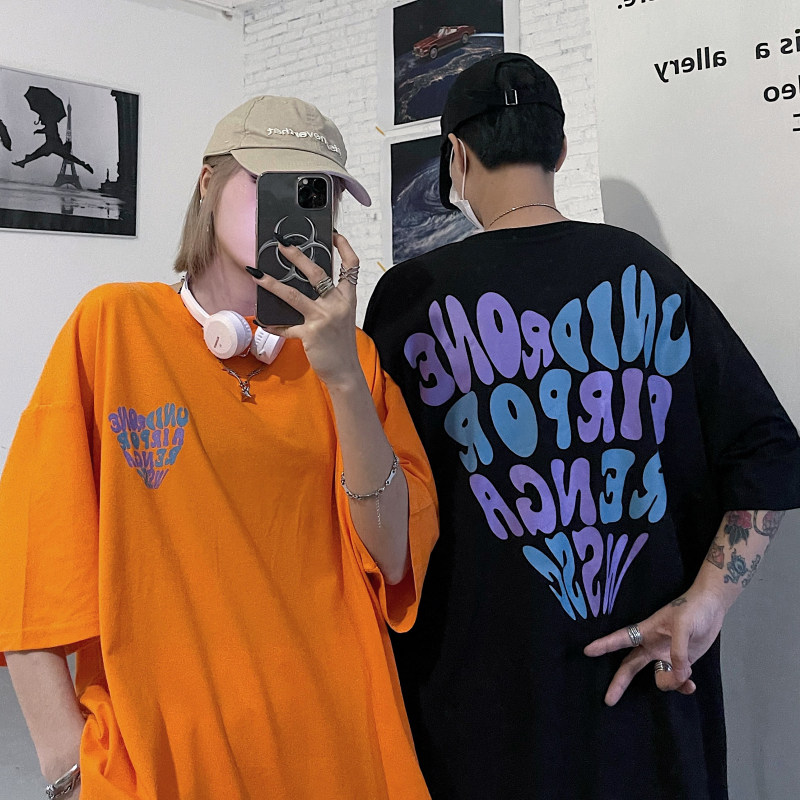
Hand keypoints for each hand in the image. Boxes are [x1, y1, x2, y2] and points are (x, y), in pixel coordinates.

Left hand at [249, 233, 361, 388]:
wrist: (345, 371)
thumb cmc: (341, 344)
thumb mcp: (341, 317)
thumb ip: (329, 300)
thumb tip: (304, 285)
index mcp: (348, 297)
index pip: (351, 265)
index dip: (343, 246)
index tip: (332, 233)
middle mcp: (337, 304)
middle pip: (317, 273)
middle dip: (297, 256)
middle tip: (281, 244)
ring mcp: (323, 318)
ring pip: (293, 295)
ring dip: (272, 283)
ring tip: (256, 274)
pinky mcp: (310, 334)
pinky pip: (286, 327)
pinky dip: (272, 324)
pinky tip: (261, 321)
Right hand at [583, 588, 726, 704]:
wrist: (712, 607)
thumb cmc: (692, 609)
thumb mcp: (683, 626)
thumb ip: (678, 653)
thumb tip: (678, 677)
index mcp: (646, 631)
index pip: (621, 639)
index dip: (604, 645)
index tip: (587, 651)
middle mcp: (652, 646)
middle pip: (630, 666)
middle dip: (619, 683)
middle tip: (608, 701)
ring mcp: (665, 656)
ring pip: (658, 678)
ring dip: (669, 683)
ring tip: (686, 680)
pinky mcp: (681, 663)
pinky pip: (676, 681)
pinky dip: (683, 687)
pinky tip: (691, 685)